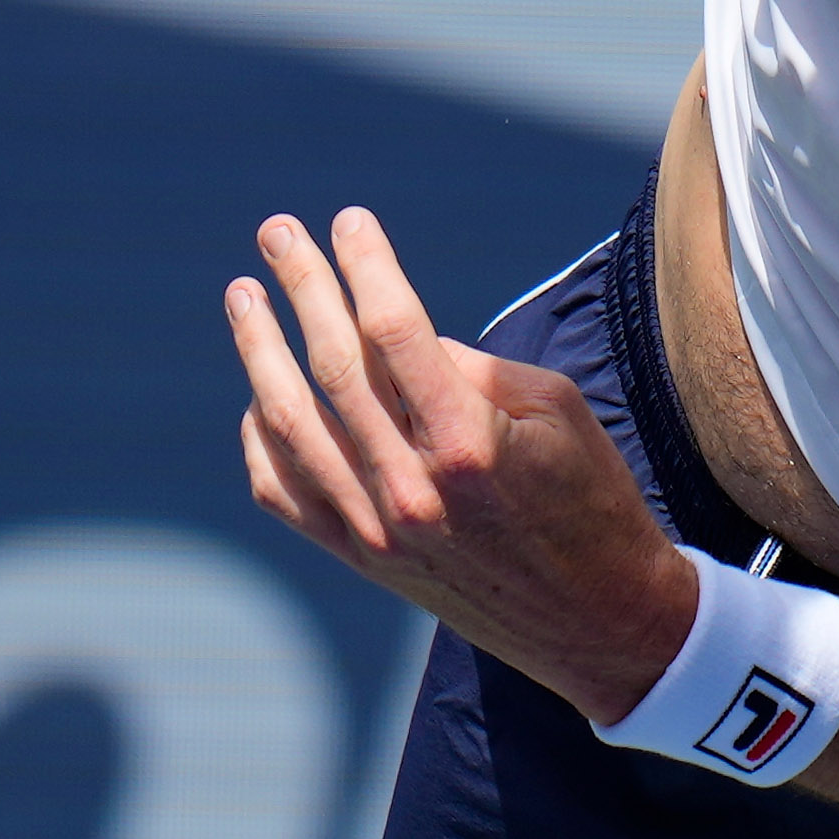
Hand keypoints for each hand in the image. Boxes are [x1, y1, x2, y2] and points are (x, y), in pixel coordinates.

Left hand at [224, 207, 695, 721]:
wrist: (595, 618)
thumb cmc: (589, 498)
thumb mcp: (554, 411)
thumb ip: (468, 368)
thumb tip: (394, 338)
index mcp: (469, 443)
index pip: (395, 331)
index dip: (366, 266)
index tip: (348, 220)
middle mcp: (412, 490)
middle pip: (334, 366)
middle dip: (301, 288)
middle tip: (277, 232)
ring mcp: (377, 530)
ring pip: (290, 424)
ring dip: (259, 351)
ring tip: (243, 296)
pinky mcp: (362, 559)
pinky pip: (283, 491)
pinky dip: (262, 437)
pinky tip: (259, 394)